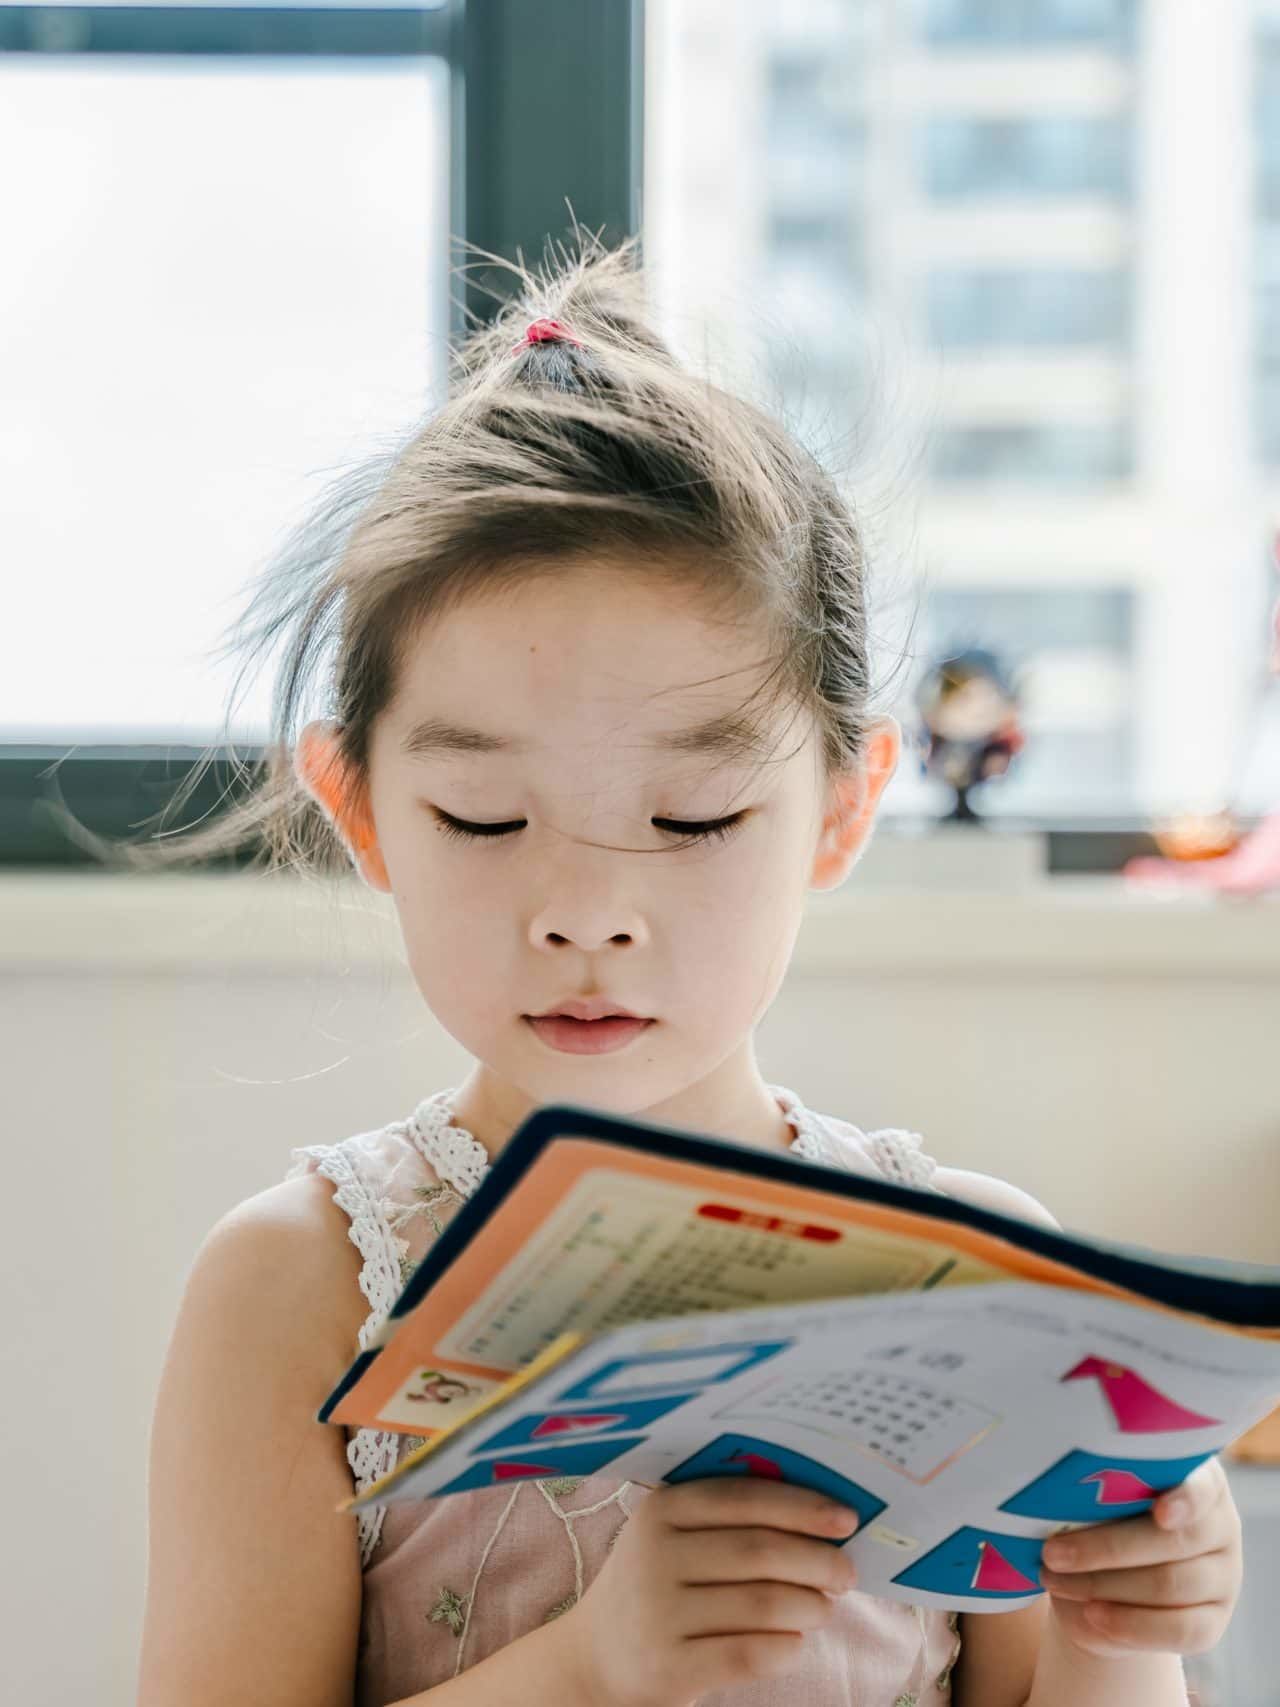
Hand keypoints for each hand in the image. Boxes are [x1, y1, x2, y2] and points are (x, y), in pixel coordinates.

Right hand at [554, 1476, 859, 1706]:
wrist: (595, 1658)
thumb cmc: (657, 1587)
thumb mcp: (673, 1539)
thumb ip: (731, 1520)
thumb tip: (823, 1519)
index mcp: (662, 1510)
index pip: (745, 1499)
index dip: (802, 1507)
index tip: (847, 1519)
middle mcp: (655, 1554)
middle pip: (759, 1551)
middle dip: (817, 1561)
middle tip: (847, 1572)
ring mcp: (659, 1612)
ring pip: (761, 1604)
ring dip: (809, 1606)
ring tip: (825, 1608)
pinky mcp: (668, 1665)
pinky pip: (748, 1654)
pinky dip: (785, 1648)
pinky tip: (795, 1643)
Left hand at [1037, 1456, 1242, 1659]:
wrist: (1110, 1579)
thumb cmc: (1101, 1515)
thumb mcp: (1101, 1495)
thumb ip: (1099, 1490)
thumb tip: (1060, 1492)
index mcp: (1198, 1479)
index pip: (1201, 1486)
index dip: (1184, 1499)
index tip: (1159, 1511)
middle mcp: (1220, 1525)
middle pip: (1172, 1541)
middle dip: (1104, 1548)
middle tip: (1051, 1553)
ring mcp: (1223, 1576)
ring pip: (1169, 1585)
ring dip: (1104, 1585)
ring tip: (1055, 1580)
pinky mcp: (1214, 1621)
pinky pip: (1180, 1630)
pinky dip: (1131, 1625)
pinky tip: (1092, 1615)